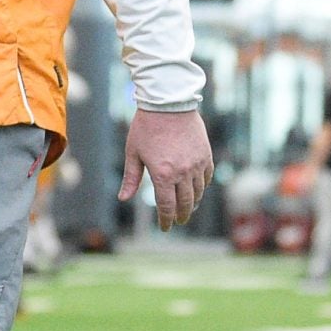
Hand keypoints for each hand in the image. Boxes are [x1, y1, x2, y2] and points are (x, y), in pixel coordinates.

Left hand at [120, 108, 211, 229]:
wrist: (169, 103)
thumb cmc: (146, 127)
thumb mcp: (133, 152)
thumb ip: (131, 178)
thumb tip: (123, 198)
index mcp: (162, 175)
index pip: (166, 207)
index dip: (166, 220)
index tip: (165, 227)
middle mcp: (182, 173)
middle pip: (185, 203)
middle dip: (181, 215)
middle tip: (178, 221)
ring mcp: (196, 164)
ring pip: (198, 192)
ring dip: (192, 203)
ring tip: (188, 208)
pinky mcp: (205, 155)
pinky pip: (206, 177)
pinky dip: (202, 187)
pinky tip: (197, 189)